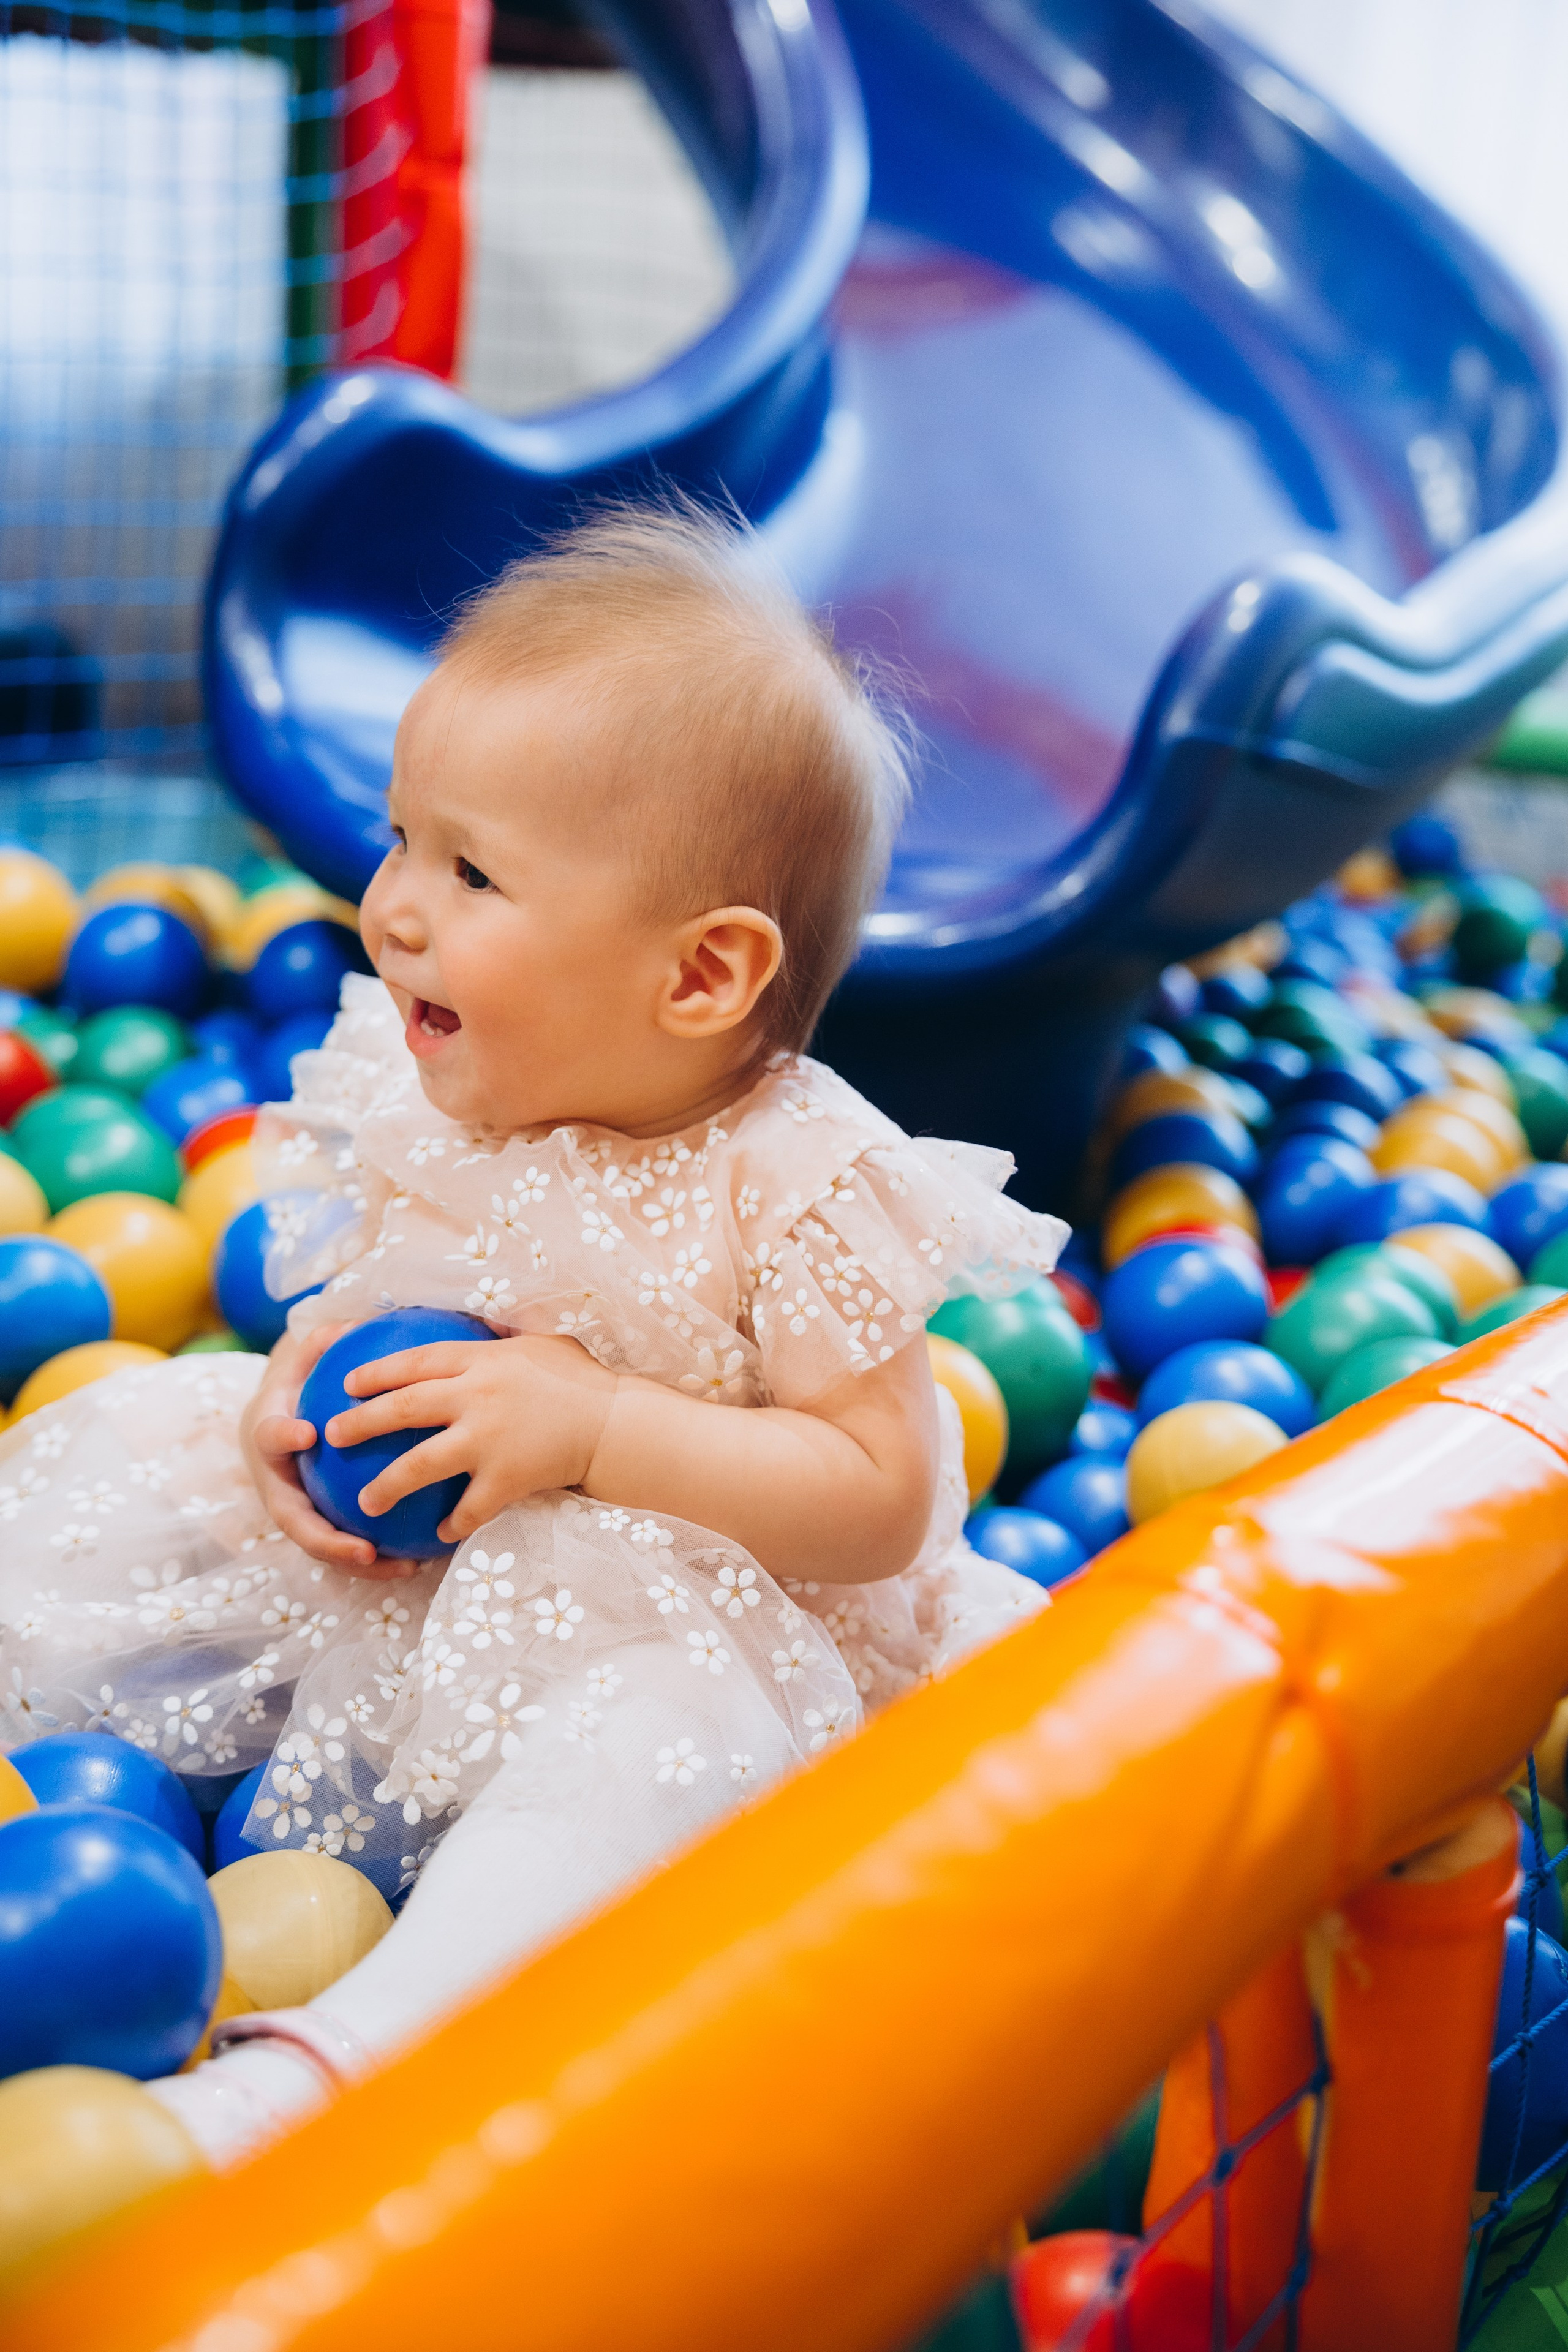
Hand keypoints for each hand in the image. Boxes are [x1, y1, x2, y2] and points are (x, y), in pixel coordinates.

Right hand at [240, 1322, 422, 1579]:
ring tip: (404, 1567)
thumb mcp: (303, 1361)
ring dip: (357, 1563)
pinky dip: (375, 1560)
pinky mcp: (315, 1524)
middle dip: (324, 1539)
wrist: (276, 1421)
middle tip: (362, 1549)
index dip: (281, 1436)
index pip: (268, 1435)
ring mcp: (293, 1509)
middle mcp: (275, 1481)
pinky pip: (343, 1547)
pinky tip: (419, 1560)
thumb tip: (344, 1327)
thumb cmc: (298, 1387)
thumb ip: (320, 1344)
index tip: (306, 1433)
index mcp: (267, 1435)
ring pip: (319, 1545)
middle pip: (290, 1519)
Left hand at [326, 1333, 616, 1543]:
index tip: (348, 1383)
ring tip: (364, 1501)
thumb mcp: (540, 1343)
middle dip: (360, 1422)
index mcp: (481, 1359)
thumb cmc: (582, 1381)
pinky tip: (439, 1532)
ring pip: (419, 1465)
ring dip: (387, 1484)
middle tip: (332, 1435)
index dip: (376, 1371)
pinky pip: (467, 1508)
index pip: (415, 1361)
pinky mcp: (505, 1478)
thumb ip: (502, 1341)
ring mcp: (487, 1440)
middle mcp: (476, 1396)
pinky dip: (452, 1522)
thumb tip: (483, 1325)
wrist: (616, 1424)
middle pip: (402, 1409)